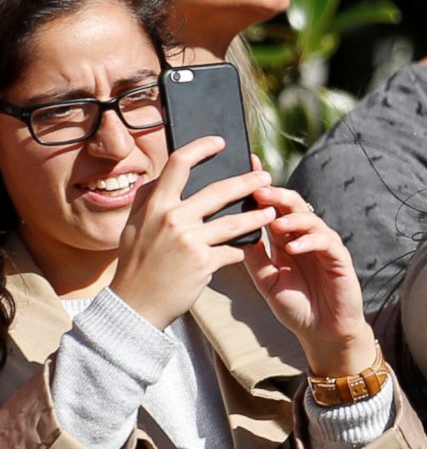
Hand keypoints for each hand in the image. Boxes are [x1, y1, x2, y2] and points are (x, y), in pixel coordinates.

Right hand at [108, 137, 276, 329]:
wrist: (134, 306)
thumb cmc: (136, 265)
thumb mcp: (133, 227)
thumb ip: (149, 201)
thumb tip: (163, 176)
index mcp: (154, 206)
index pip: (179, 164)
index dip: (201, 147)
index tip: (220, 142)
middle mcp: (172, 219)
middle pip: (219, 190)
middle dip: (248, 182)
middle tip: (266, 179)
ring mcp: (189, 241)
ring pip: (235, 222)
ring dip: (258, 216)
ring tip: (271, 212)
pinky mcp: (204, 263)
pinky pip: (233, 250)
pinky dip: (241, 249)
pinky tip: (248, 247)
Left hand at [244, 186, 376, 377]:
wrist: (322, 332)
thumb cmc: (296, 306)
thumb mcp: (266, 281)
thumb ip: (254, 257)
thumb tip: (233, 232)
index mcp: (284, 240)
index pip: (272, 208)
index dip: (262, 188)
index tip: (247, 168)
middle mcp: (304, 238)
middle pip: (292, 205)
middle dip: (276, 195)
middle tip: (259, 191)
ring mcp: (323, 246)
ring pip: (310, 219)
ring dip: (291, 218)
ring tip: (275, 222)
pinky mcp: (339, 258)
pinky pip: (325, 242)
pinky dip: (308, 241)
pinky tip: (293, 247)